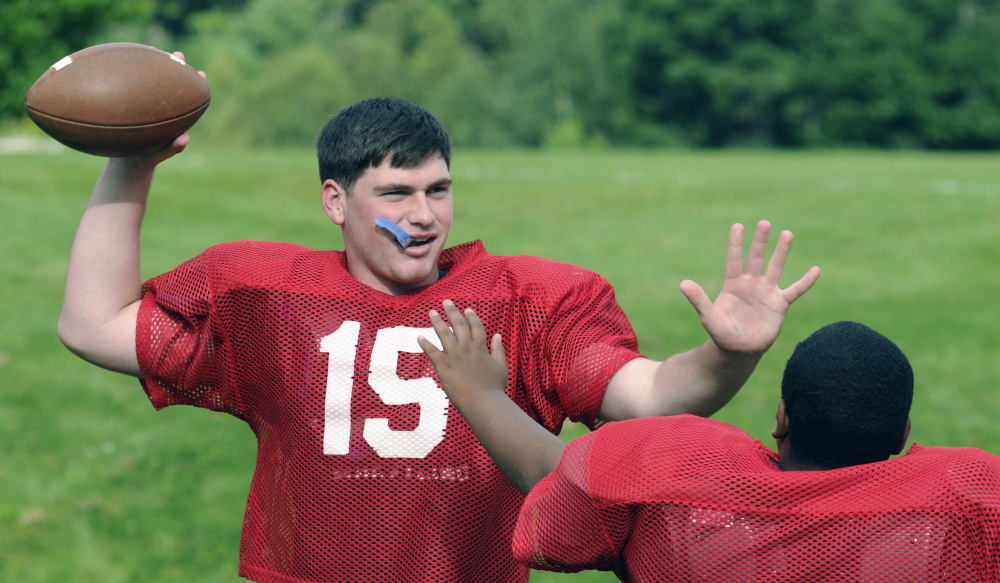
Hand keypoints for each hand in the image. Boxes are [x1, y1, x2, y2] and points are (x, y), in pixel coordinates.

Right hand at [109, 52, 205, 167]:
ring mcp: (146, 103)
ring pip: (151, 82)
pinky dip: (130, 77)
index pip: (188, 97)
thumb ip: (172, 149)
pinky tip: (125, 63)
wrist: (126, 160)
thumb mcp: (158, 154)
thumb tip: (186, 139)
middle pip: (171, 83)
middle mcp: (162, 106)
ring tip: (153, 51)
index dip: (195, 84)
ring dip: (153, 66)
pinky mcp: (130, 104)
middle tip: (178, 54)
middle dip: (176, 68)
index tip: (202, 73)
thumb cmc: (146, 157)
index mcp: (174, 116)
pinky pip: (131, 88)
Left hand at [417, 300, 507, 405]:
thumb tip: (498, 335)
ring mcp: (454, 356)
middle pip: (459, 325)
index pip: (476, 327)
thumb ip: (499, 350)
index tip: (467, 309)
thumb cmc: (494, 387)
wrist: (483, 401)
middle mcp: (467, 348)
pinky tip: (419, 337)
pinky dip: (425, 344)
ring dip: (437, 322)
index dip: (472, 317)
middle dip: (452, 312)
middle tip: (446, 302)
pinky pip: (432, 351)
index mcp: (481, 348)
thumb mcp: (502, 366)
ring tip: (432, 312)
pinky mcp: (443, 366)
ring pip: (444, 334)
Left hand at [680, 221, 819, 355]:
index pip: (734, 260)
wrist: (740, 350)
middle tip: (764, 223)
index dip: (736, 244)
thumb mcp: (709, 317)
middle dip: (760, 241)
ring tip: (787, 233)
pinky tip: (816, 270)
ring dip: (781, 252)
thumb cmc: (722, 333)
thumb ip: (698, 300)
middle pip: (756, 258)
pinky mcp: (780, 304)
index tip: (737, 226)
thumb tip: (683, 283)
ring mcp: (766, 292)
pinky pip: (795, 290)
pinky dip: (806, 281)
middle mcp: (750, 284)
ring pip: (775, 267)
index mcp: (733, 284)